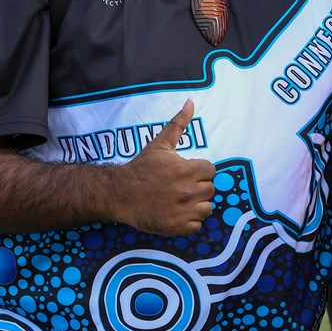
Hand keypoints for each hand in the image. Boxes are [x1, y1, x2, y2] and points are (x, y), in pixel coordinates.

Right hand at [118, 99, 215, 234]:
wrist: (120, 193)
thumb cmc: (142, 167)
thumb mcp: (160, 144)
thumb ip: (179, 123)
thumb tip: (190, 102)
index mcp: (187, 170)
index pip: (211, 171)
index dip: (200, 170)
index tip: (187, 172)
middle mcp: (187, 191)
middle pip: (210, 190)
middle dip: (199, 187)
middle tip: (182, 186)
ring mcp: (182, 211)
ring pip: (207, 209)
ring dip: (198, 205)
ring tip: (182, 200)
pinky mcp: (176, 227)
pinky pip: (197, 226)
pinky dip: (190, 222)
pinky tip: (178, 213)